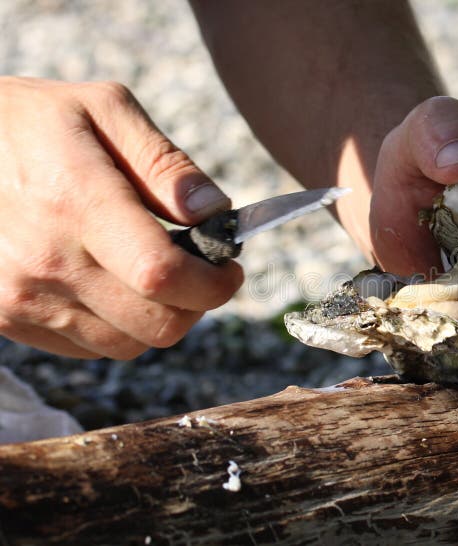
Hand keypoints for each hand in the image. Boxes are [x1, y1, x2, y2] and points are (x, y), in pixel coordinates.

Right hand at [0, 77, 242, 358]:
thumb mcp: (105, 109)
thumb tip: (216, 212)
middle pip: (155, 324)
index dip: (212, 285)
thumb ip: (166, 163)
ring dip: (158, 319)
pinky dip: (117, 327)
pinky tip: (113, 284)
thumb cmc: (32, 122)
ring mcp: (21, 295)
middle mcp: (46, 259)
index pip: (162, 275)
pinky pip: (88, 348)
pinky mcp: (5, 316)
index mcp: (76, 200)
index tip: (230, 270)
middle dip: (197, 305)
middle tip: (202, 274)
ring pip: (127, 345)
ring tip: (155, 275)